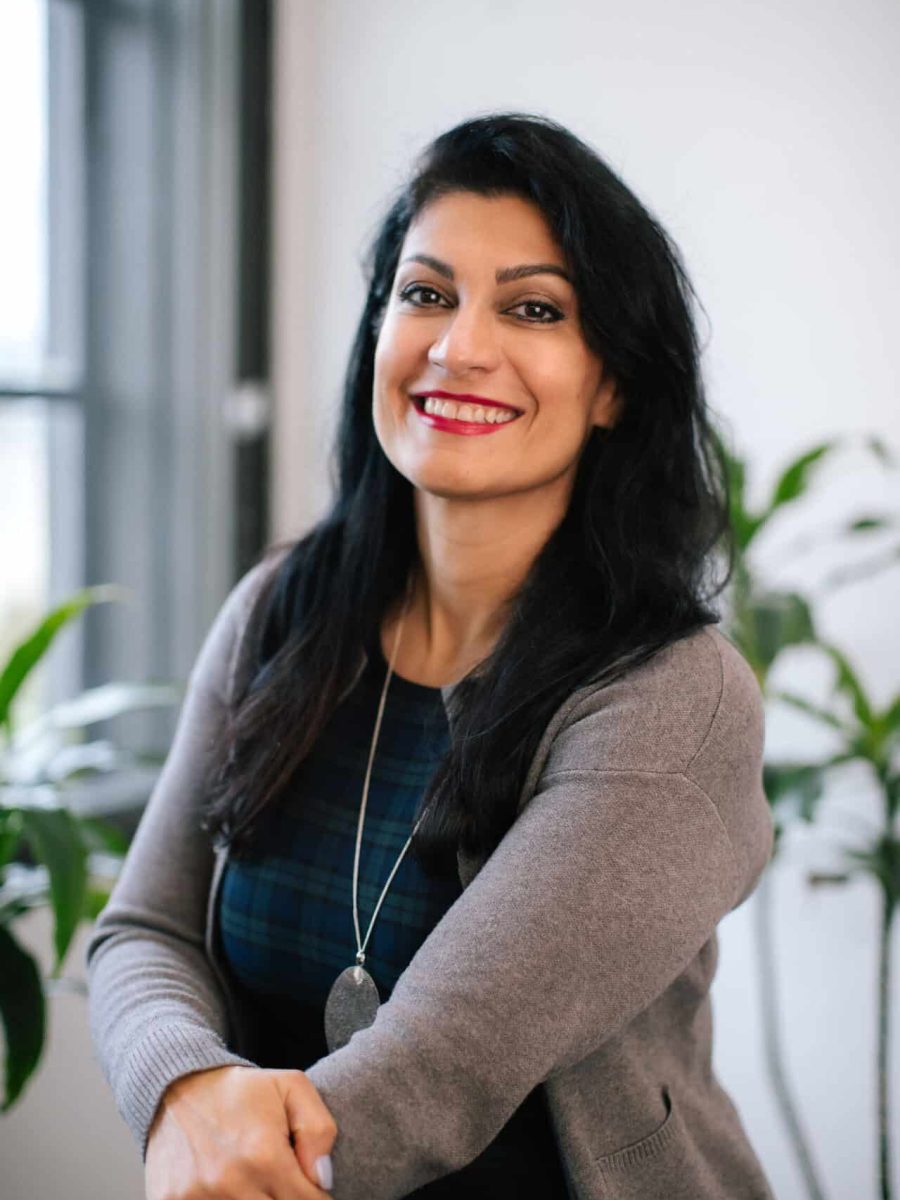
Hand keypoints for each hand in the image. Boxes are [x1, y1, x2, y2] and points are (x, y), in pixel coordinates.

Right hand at [145, 1064, 336, 1198]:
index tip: (310, 1188)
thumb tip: (322, 1179)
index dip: (315, 1197)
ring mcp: (197, 1197)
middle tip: (283, 1184)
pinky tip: (228, 1189)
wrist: (175, 1084)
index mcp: (264, 1155)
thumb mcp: (291, 1087)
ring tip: (257, 1183)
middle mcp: (230, 1181)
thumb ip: (318, 1130)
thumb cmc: (239, 1091)